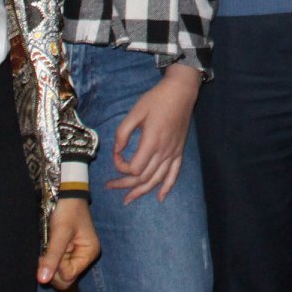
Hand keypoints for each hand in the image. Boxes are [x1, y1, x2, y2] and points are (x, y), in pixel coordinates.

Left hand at [38, 197, 98, 289]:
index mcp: (89, 253)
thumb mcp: (60, 233)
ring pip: (59, 274)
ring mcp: (76, 255)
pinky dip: (49, 260)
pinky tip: (47, 249)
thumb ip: (53, 257)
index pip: (69, 276)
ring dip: (50, 264)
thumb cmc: (67, 210)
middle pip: (65, 279)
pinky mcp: (68, 252)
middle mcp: (84, 258)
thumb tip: (43, 280)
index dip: (56, 268)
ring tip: (47, 248)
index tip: (49, 252)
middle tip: (45, 253)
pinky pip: (57, 265)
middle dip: (53, 269)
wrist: (66, 193)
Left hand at [106, 64, 201, 205]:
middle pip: (143, 178)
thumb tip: (117, 150)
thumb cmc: (156, 100)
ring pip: (157, 180)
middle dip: (125, 184)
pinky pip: (174, 174)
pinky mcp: (179, 151)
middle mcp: (164, 152)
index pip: (134, 168)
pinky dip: (167, 187)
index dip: (120, 167)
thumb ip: (123, 132)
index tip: (116, 154)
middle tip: (110, 186)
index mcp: (151, 142)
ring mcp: (173, 153)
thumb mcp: (135, 112)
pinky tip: (160, 197)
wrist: (181, 92)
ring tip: (128, 199)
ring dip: (141, 192)